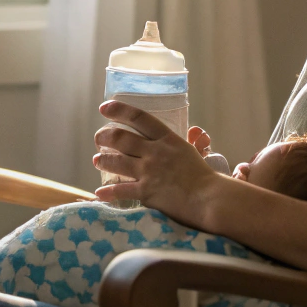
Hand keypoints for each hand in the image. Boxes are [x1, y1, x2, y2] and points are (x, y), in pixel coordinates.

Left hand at [93, 101, 222, 225]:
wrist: (208, 199)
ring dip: (103, 160)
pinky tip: (100, 193)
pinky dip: (108, 192)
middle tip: (98, 138)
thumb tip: (195, 131)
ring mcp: (149, 172)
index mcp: (167, 139)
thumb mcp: (191, 151)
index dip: (119, 110)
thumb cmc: (203, 175)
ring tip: (97, 160)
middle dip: (104, 136)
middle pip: (121, 138)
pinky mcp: (146, 192)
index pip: (139, 117)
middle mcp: (154, 152)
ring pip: (116, 161)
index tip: (105, 108)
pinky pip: (120, 190)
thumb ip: (185, 141)